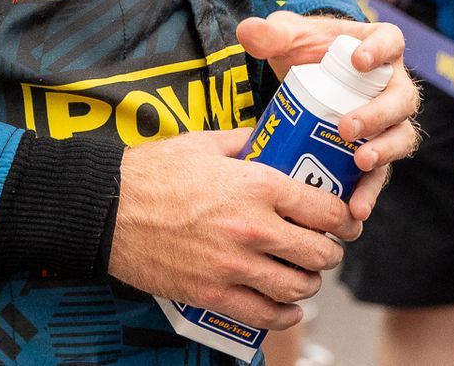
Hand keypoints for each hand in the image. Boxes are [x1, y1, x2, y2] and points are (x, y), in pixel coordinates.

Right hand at [108, 129, 350, 328]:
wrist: (108, 208)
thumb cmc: (153, 172)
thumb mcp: (205, 142)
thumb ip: (245, 140)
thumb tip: (268, 137)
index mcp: (258, 185)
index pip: (325, 209)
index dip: (344, 219)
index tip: (345, 221)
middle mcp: (254, 227)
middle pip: (319, 252)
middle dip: (329, 252)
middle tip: (325, 249)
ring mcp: (234, 265)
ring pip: (297, 287)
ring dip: (309, 283)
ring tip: (304, 276)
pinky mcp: (212, 293)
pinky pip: (264, 315)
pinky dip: (284, 316)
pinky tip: (287, 308)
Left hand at [237, 12, 421, 221]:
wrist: (308, 82)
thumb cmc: (307, 52)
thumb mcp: (290, 38)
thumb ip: (272, 33)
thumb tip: (248, 31)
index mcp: (379, 46)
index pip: (390, 42)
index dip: (380, 51)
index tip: (359, 61)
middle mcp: (393, 85)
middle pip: (400, 99)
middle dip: (378, 115)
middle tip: (347, 127)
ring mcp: (389, 122)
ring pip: (400, 137)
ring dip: (384, 152)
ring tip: (361, 163)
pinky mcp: (378, 153)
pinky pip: (381, 173)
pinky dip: (369, 190)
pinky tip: (354, 207)